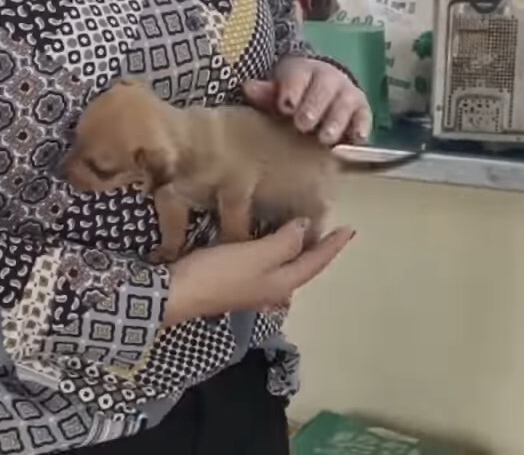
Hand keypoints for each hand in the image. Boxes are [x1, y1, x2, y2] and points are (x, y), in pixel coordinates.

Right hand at [162, 218, 354, 326]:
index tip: (349, 229)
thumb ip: (284, 242)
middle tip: (330, 229)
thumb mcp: (256, 255)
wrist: (174, 294)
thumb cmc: (219, 273)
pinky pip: (266, 266)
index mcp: (281, 283)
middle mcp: (271, 290)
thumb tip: (305, 229)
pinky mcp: (234, 284)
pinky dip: (275, 252)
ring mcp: (252, 289)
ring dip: (296, 251)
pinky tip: (268, 243)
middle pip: (302, 269)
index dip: (332, 246)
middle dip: (317, 250)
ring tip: (304, 232)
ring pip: (284, 269)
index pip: (315, 263)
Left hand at [244, 56, 371, 144]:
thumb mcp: (277, 91)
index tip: (285, 106)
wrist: (319, 92)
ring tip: (325, 138)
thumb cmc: (294, 96)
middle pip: (324, 88)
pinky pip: (364, 117)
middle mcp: (329, 78)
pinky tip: (356, 138)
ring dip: (336, 120)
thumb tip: (248, 88)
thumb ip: (265, 93)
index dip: (292, 90)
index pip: (298, 75)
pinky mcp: (362, 110)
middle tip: (303, 125)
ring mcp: (347, 93)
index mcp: (303, 70)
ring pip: (345, 103)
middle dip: (313, 106)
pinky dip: (362, 127)